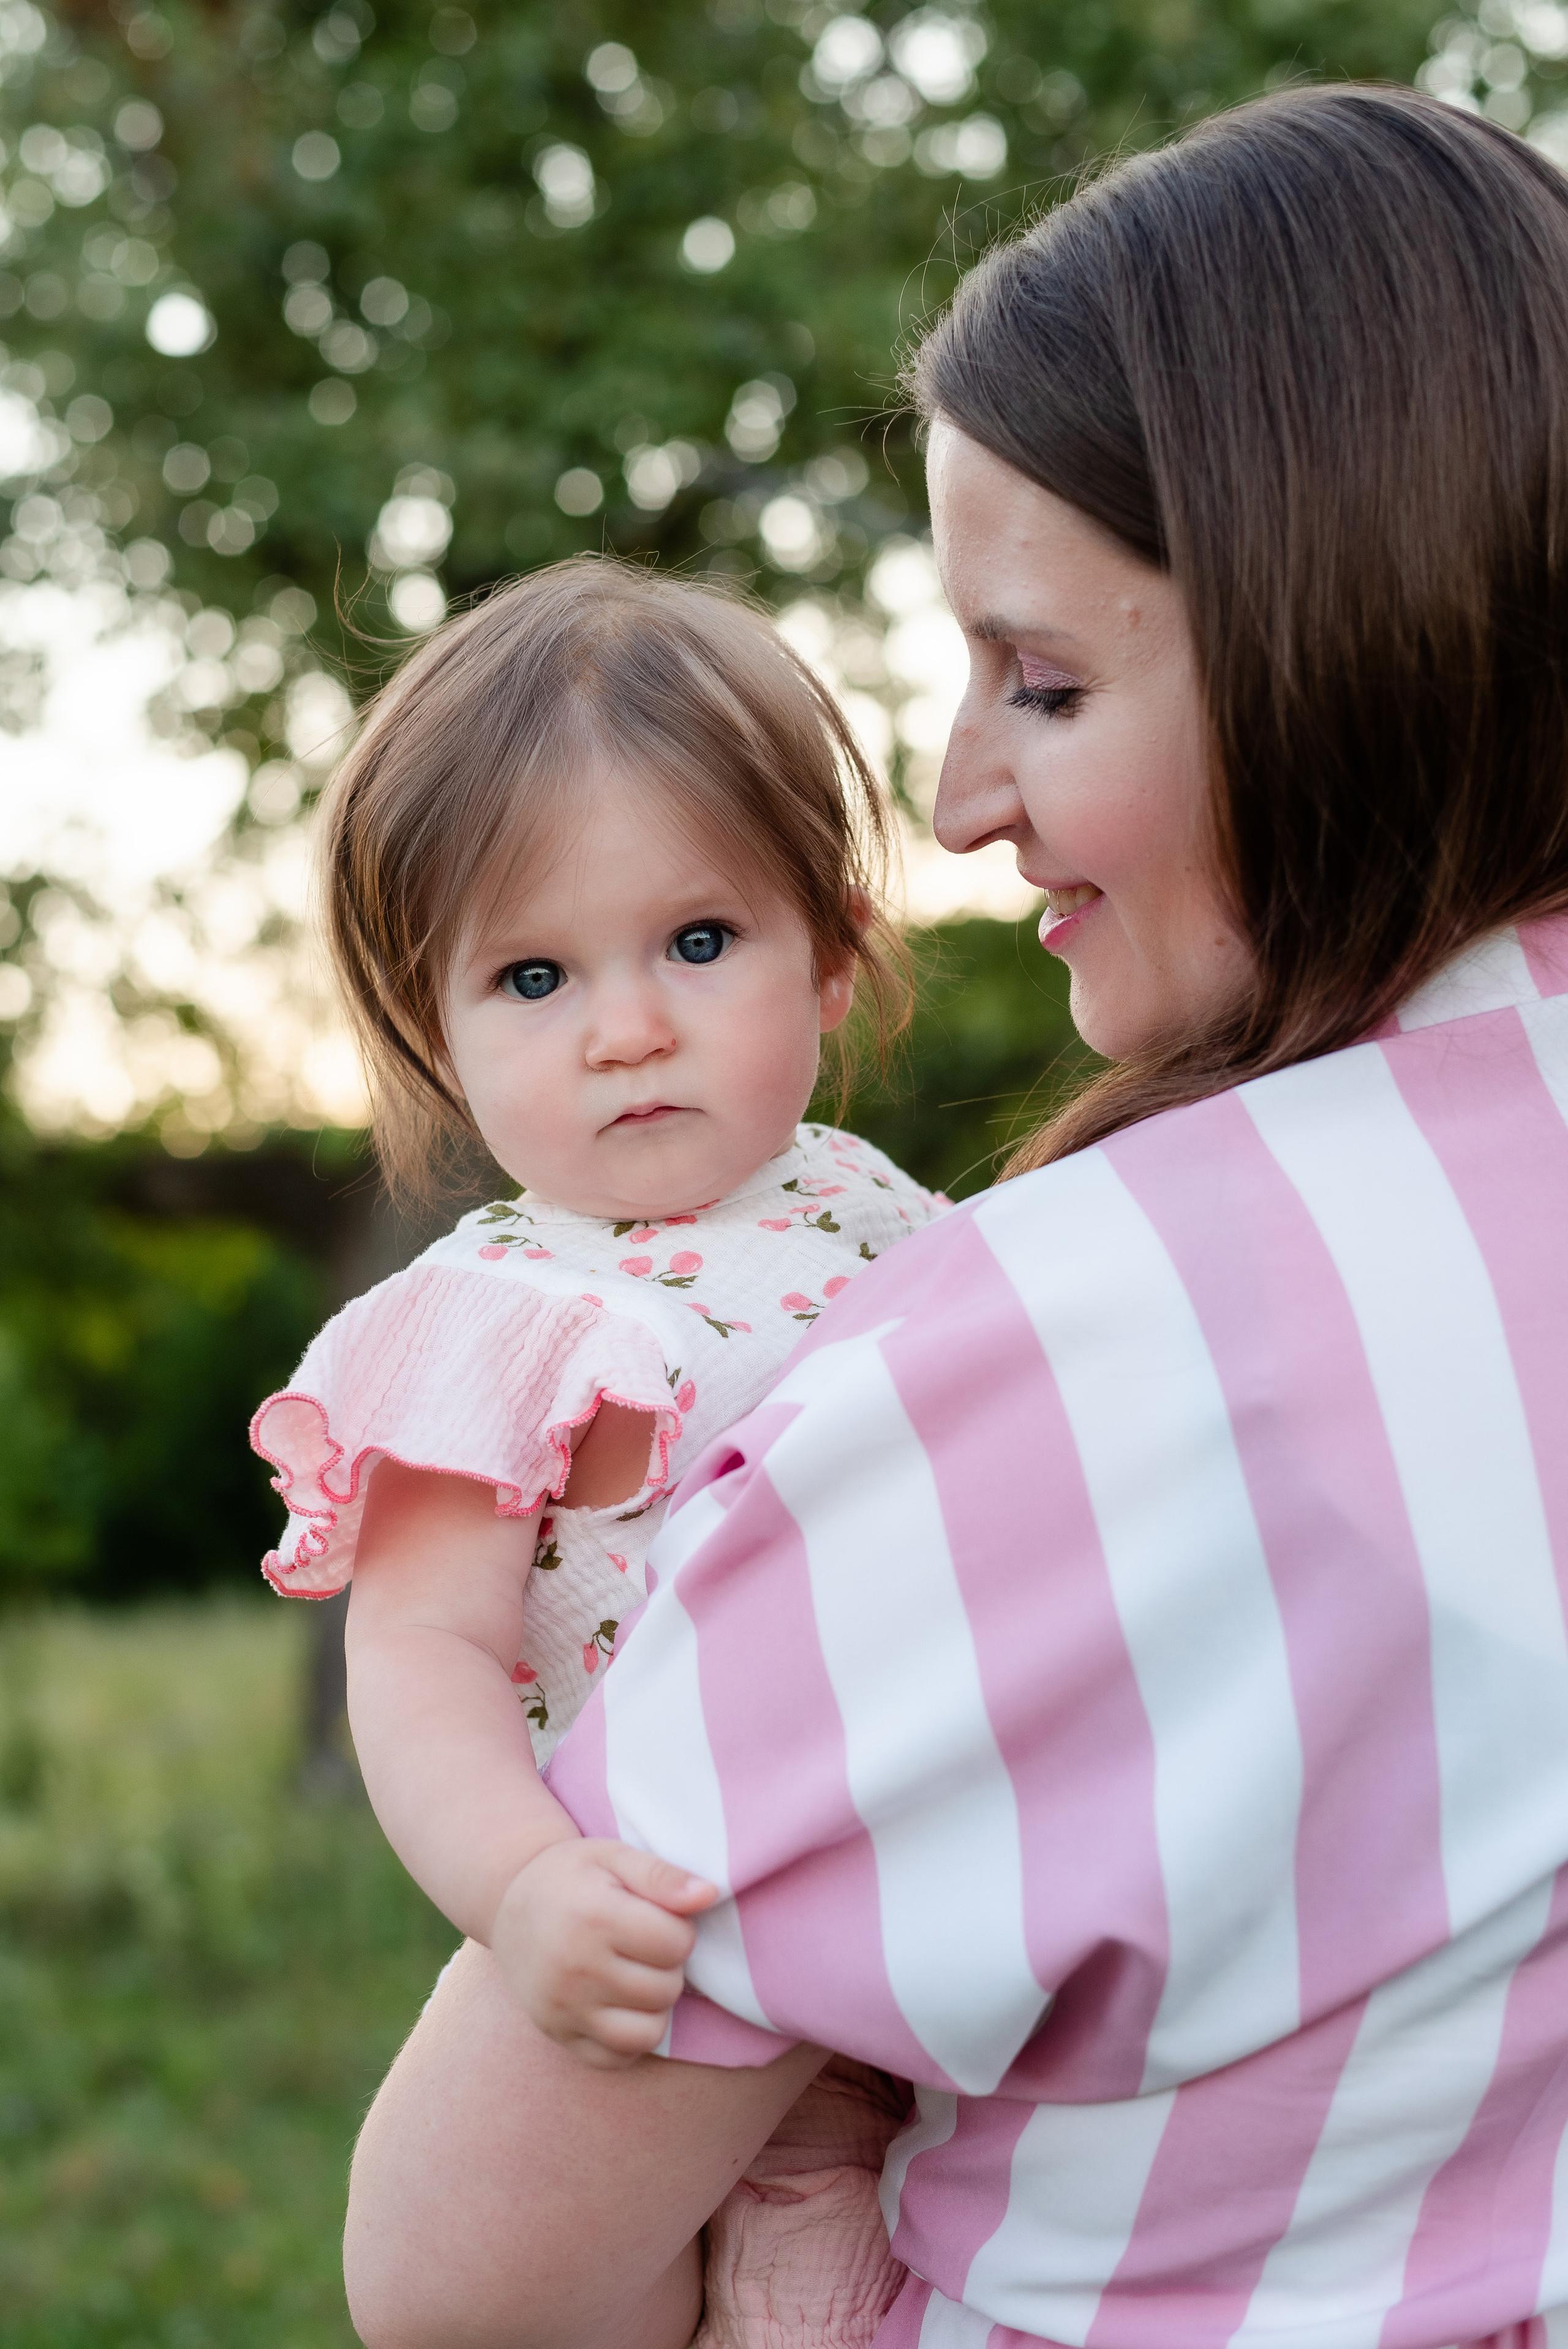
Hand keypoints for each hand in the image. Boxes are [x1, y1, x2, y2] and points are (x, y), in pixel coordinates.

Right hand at [490, 1840, 717, 2070]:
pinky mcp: (557, 2035)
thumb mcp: (613, 1856)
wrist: (508, 1905)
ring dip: (655, 2005)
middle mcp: (574, 1968)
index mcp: (593, 1918)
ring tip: (637, 1975)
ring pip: (647, 2033)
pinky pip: (616, 2059)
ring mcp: (562, 2008)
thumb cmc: (573, 1877)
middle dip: (668, 1967)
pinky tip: (620, 2004)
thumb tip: (710, 1895)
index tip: (657, 1917)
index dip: (678, 1929)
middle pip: (665, 1989)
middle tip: (645, 1946)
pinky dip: (629, 2038)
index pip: (676, 1944)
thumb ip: (662, 1875)